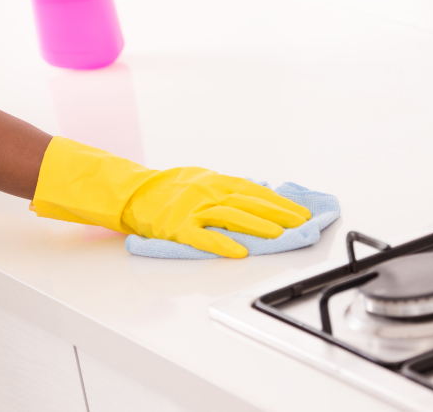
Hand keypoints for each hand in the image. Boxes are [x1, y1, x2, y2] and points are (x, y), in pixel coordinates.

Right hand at [30, 138, 310, 257]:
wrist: (131, 192)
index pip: (254, 191)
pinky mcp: (177, 227)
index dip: (279, 202)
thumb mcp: (200, 180)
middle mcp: (207, 191)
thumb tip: (257, 196)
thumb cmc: (166, 188)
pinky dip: (222, 244)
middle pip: (249, 203)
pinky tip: (239, 252)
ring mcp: (192, 208)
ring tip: (279, 236)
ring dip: (258, 226)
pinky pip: (203, 237)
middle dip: (278, 214)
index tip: (301, 212)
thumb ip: (226, 189)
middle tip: (301, 225)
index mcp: (214, 181)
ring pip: (231, 217)